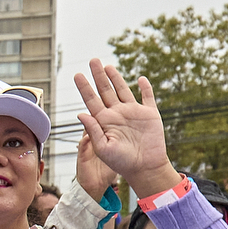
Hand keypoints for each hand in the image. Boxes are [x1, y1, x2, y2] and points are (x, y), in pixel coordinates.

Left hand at [70, 60, 172, 194]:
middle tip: (92, 60)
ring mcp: (133, 113)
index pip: (91, 100)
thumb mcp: (103, 148)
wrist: (145, 168)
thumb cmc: (121, 163)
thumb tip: (81, 113)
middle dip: (98, 75)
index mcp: (104, 121)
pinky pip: (147, 97)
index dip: (85, 87)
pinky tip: (140, 79)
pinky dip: (145, 87)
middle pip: (105, 90)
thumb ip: (92, 131)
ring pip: (123, 90)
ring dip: (116, 78)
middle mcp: (117, 114)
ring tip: (107, 66)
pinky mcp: (149, 114)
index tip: (77, 75)